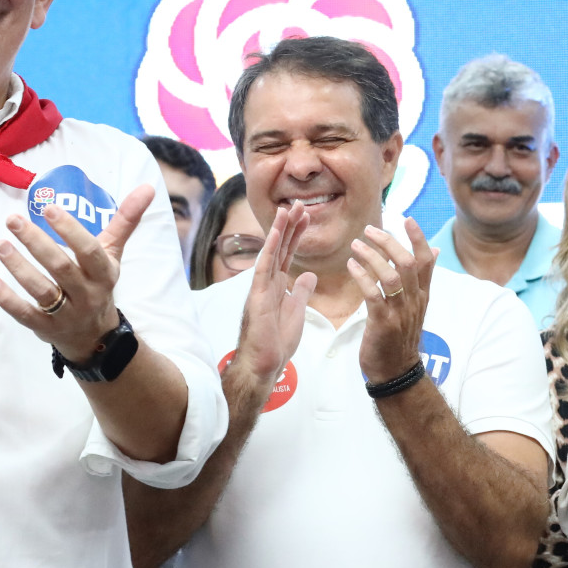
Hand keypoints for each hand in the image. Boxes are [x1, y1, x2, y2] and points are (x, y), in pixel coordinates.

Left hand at [0, 182, 153, 361]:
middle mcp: (88, 294)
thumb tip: (147, 186)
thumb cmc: (98, 283)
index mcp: (104, 273)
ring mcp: (67, 313)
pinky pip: (25, 314)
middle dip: (36, 243)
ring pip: (42, 290)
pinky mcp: (46, 327)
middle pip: (62, 268)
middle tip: (13, 220)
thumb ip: (125, 221)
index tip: (49, 208)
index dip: (70, 230)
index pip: (89, 250)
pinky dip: (7, 299)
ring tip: (0, 244)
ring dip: (19, 267)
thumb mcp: (113, 254)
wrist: (94, 335)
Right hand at [229, 204, 315, 389]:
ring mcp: (261, 288)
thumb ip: (301, 291)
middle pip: (281, 248)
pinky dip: (270, 250)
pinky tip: (276, 233)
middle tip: (299, 203)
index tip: (306, 216)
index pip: (289, 254)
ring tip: (287, 209)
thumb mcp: (296, 310)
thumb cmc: (276, 341)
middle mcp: (268, 282)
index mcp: (278, 285)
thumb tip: (310, 275)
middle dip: (289, 226)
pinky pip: (264, 269)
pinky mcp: (257, 297)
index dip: (296, 234)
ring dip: (279, 230)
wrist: (265, 364)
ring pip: (271, 253)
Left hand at [346, 218, 437, 384]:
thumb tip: (434, 250)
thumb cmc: (401, 336)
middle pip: (406, 263)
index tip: (406, 219)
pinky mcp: (382, 323)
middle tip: (369, 230)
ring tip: (356, 245)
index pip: (426, 260)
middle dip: (387, 242)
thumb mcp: (417, 306)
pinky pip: (373, 294)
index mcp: (423, 295)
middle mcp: (414, 300)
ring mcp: (399, 312)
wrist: (396, 371)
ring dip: (371, 256)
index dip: (417, 238)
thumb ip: (422, 279)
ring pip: (390, 276)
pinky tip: (351, 266)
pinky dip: (362, 276)